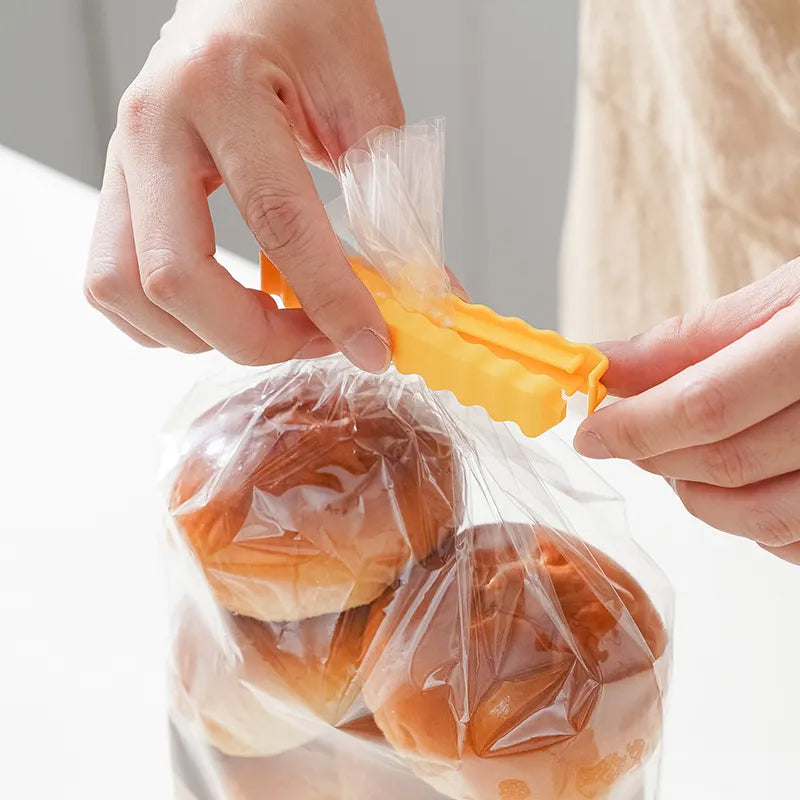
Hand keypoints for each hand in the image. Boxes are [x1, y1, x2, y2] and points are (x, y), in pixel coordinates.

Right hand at [84, 0, 402, 371]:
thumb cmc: (304, 18)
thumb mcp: (364, 95)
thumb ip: (389, 196)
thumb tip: (417, 291)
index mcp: (221, 86)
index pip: (278, 220)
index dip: (331, 301)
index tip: (371, 347)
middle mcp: (154, 125)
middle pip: (174, 275)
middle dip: (255, 336)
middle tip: (316, 340)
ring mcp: (124, 158)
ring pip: (125, 289)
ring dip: (205, 334)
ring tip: (271, 325)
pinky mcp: (121, 187)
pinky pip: (112, 282)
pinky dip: (165, 321)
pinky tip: (220, 310)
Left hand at [574, 260, 799, 564]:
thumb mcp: (791, 294)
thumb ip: (696, 336)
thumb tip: (607, 365)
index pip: (709, 406)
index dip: (636, 427)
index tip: (590, 432)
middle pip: (728, 465)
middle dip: (655, 457)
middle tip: (622, 437)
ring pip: (765, 519)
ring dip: (700, 498)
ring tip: (680, 460)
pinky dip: (755, 524)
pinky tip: (745, 484)